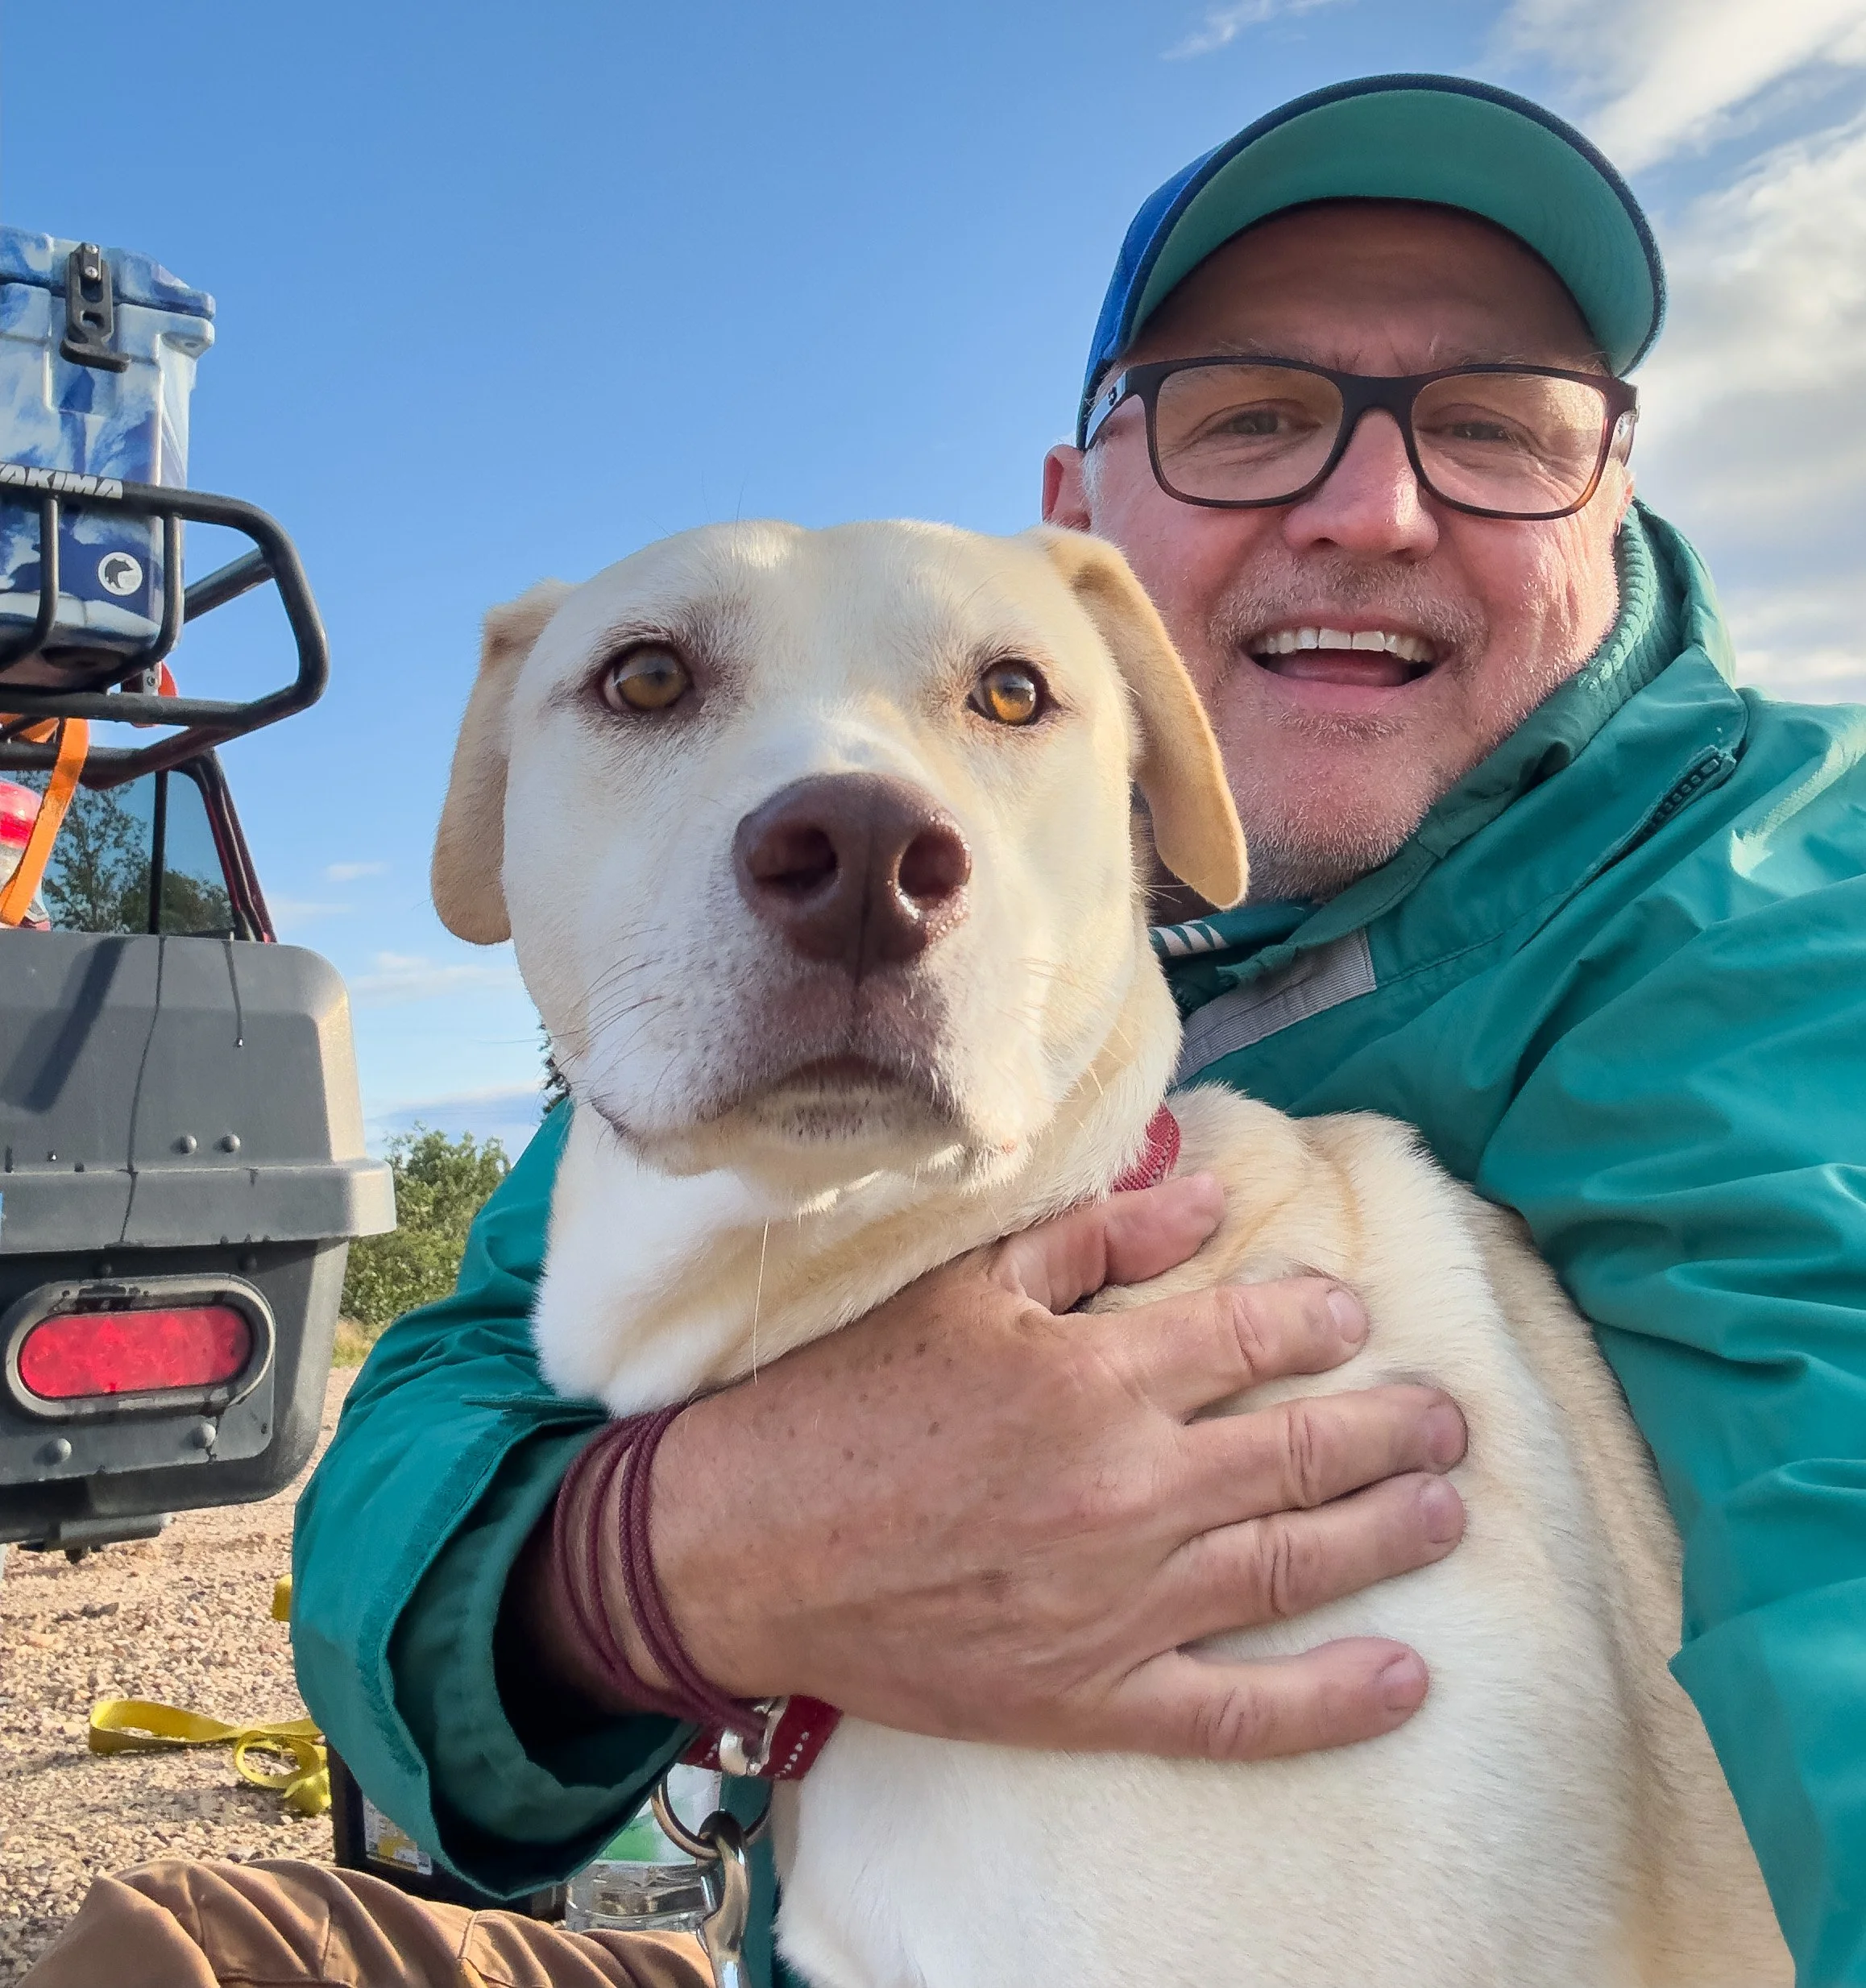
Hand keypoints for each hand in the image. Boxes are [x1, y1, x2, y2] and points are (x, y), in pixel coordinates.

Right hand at [640, 1173, 1466, 1760]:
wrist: (740, 1548)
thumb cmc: (845, 1402)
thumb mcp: (961, 1287)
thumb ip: (1094, 1237)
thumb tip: (1206, 1193)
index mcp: (1095, 1379)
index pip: (1253, 1337)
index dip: (1319, 1321)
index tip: (1353, 1318)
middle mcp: (1127, 1491)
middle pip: (1299, 1454)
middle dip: (1390, 1432)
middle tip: (1448, 1422)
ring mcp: (1116, 1606)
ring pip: (1290, 1568)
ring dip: (1384, 1537)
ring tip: (1448, 1514)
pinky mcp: (1087, 1697)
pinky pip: (1233, 1712)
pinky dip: (1327, 1703)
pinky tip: (1403, 1681)